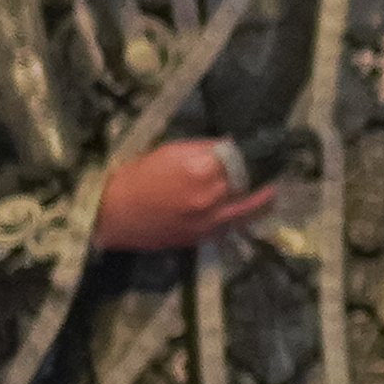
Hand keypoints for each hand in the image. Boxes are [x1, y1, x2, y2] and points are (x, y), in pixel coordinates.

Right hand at [94, 140, 276, 254]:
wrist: (112, 215)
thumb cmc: (136, 177)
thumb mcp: (168, 151)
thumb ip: (203, 148)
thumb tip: (230, 145)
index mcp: (201, 170)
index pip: (242, 159)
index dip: (253, 154)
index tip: (262, 150)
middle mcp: (211, 197)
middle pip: (251, 184)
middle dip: (261, 175)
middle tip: (271, 168)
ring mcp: (209, 221)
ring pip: (249, 210)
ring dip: (262, 199)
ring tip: (271, 191)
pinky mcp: (203, 238)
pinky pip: (233, 227)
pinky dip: (243, 217)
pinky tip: (248, 210)